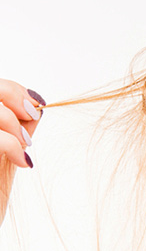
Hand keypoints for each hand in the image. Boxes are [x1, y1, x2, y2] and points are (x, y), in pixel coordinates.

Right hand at [0, 79, 43, 224]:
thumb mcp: (5, 157)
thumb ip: (14, 130)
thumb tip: (35, 105)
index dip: (10, 88)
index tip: (33, 107)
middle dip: (11, 94)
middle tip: (31, 115)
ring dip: (12, 123)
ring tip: (23, 148)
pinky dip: (12, 144)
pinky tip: (23, 162)